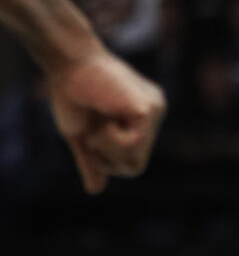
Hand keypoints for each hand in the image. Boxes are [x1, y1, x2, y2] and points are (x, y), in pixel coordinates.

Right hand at [45, 46, 164, 193]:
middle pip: (135, 166)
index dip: (107, 161)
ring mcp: (155, 111)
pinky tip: (106, 117)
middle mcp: (154, 114)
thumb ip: (91, 162)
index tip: (91, 140)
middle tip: (94, 132)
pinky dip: (112, 139)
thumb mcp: (81, 136)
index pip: (132, 162)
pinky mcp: (149, 108)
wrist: (67, 64)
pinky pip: (133, 145)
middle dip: (106, 157)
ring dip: (107, 147)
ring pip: (135, 160)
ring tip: (99, 122)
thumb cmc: (71, 94)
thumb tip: (96, 191)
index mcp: (142, 121)